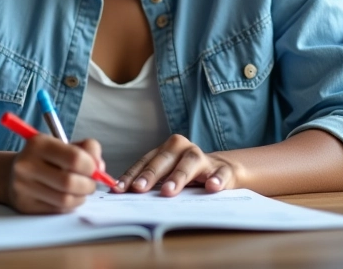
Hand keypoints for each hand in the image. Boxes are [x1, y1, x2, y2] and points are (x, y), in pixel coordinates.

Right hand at [8, 135, 103, 213]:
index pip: (74, 158)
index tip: (95, 168)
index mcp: (39, 144)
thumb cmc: (46, 157)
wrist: (13, 172)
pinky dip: (70, 205)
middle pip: (69, 182)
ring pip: (65, 200)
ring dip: (81, 197)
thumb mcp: (64, 144)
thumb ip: (87, 149)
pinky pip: (57, 210)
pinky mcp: (24, 205)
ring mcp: (23, 187)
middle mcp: (27, 165)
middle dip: (88, 185)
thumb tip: (100, 168)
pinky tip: (70, 197)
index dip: (91, 166)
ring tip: (82, 190)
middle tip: (92, 183)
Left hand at [115, 134, 241, 195]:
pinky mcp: (222, 169)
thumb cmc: (187, 174)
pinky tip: (212, 187)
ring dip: (178, 177)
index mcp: (167, 149)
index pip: (145, 161)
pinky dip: (216, 179)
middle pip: (165, 160)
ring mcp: (204, 158)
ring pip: (190, 163)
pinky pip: (220, 173)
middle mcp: (183, 148)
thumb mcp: (168, 175)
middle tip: (139, 188)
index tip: (119, 189)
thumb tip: (123, 194)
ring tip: (168, 191)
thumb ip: (150, 182)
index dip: (132, 175)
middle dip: (151, 174)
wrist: (222, 170)